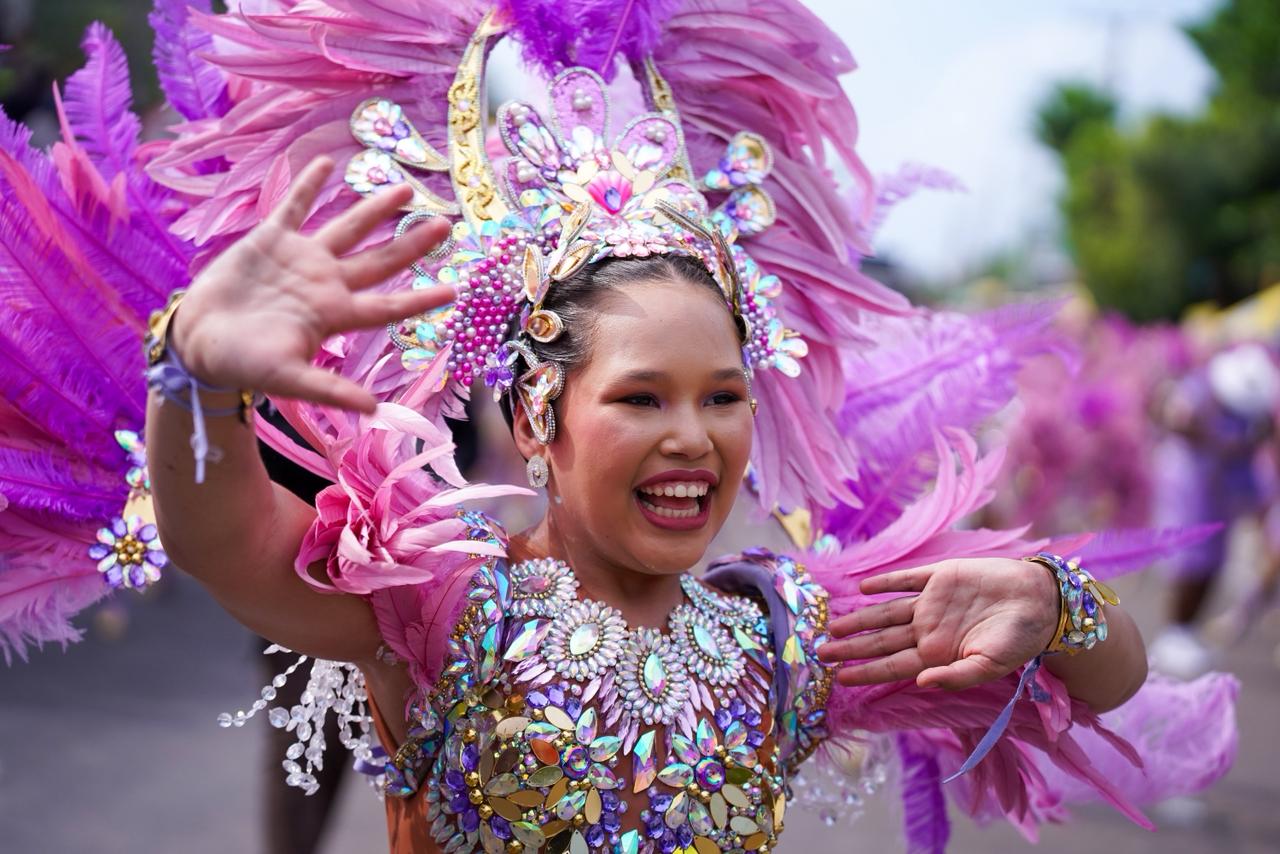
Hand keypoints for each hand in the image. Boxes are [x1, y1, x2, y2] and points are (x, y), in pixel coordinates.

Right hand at [172, 156, 452, 412]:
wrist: (198, 343)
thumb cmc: (243, 365)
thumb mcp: (288, 379)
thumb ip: (330, 390)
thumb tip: (374, 410)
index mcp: (334, 314)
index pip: (388, 304)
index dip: (420, 298)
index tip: (455, 289)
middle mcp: (325, 283)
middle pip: (380, 261)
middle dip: (412, 243)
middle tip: (445, 225)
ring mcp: (300, 259)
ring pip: (347, 228)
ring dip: (375, 209)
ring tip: (405, 189)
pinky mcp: (269, 241)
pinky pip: (294, 207)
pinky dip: (308, 185)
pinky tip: (327, 162)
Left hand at [817, 558, 1058, 689]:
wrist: (1041, 601)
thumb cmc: (1020, 640)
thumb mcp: (990, 665)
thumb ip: (955, 676)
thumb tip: (921, 683)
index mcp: (937, 654)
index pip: (892, 665)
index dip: (866, 672)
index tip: (839, 678)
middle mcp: (928, 629)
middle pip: (880, 640)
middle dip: (850, 647)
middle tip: (818, 652)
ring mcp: (932, 603)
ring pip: (885, 612)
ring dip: (859, 618)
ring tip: (832, 627)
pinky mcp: (941, 577)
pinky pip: (907, 581)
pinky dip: (886, 583)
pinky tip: (865, 588)